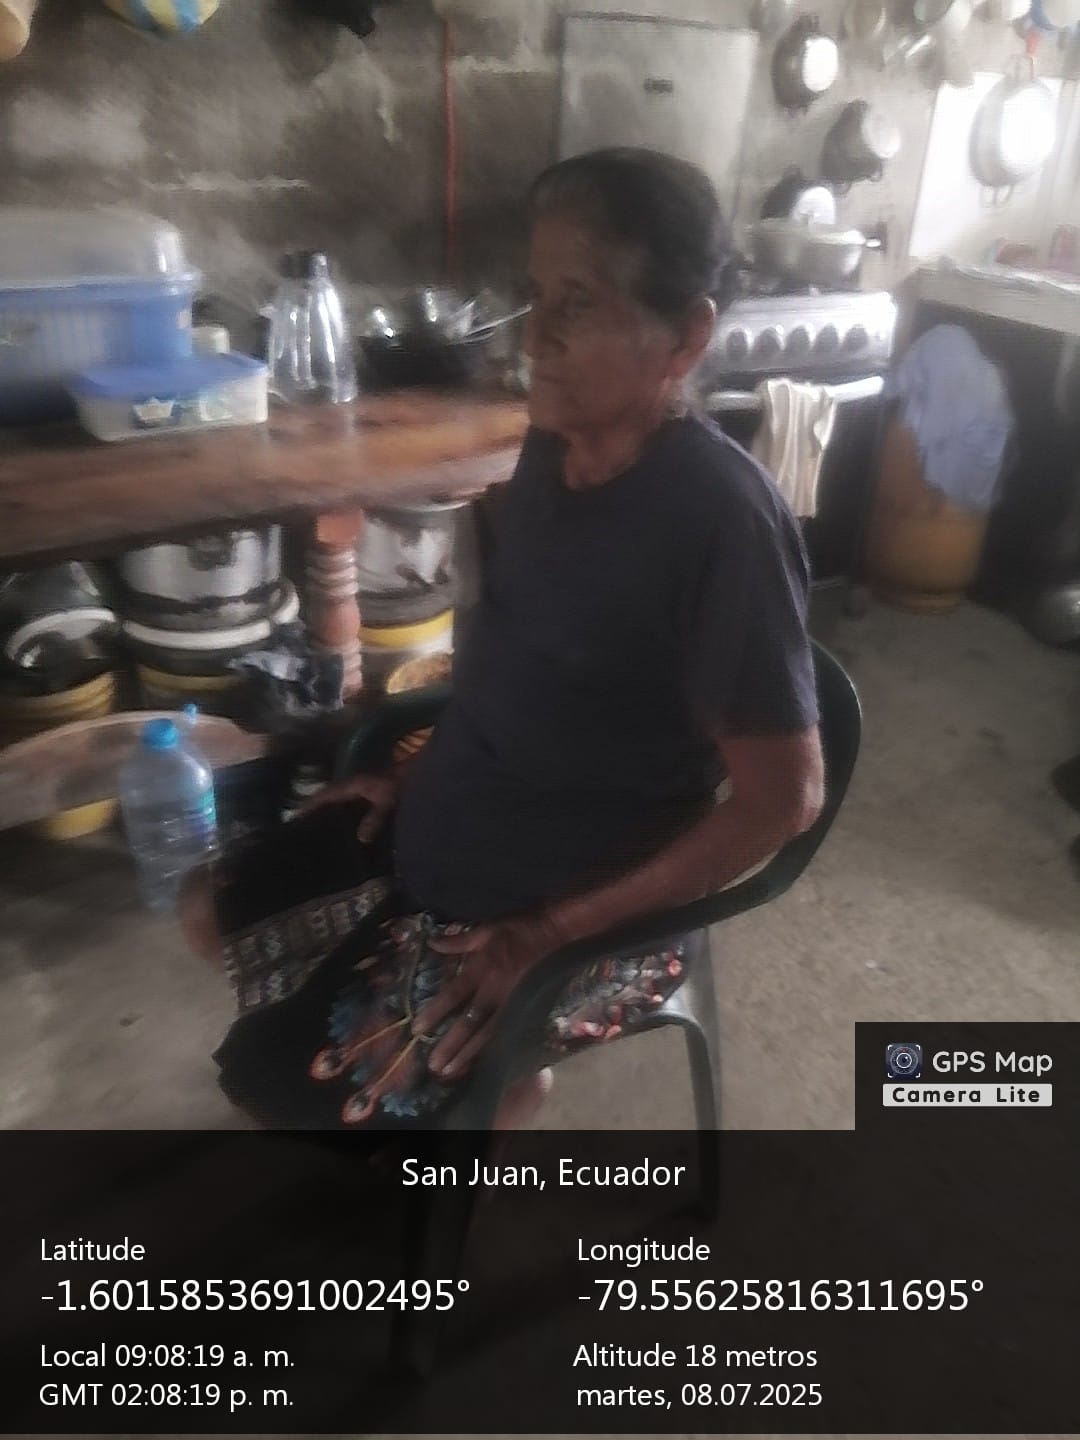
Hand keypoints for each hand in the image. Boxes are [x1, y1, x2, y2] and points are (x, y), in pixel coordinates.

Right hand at [295, 772, 398, 842]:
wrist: (420, 776)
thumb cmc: (400, 785)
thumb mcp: (387, 801)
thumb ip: (374, 818)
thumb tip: (360, 838)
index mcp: (352, 785)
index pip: (325, 795)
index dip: (310, 805)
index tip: (295, 816)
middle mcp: (353, 788)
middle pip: (328, 800)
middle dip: (314, 812)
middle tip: (301, 830)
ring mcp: (361, 793)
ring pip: (339, 805)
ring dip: (328, 815)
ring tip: (316, 834)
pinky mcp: (369, 799)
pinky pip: (350, 810)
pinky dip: (343, 818)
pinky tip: (343, 833)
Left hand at [412, 911, 564, 1079]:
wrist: (559, 934)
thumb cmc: (521, 929)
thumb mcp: (487, 929)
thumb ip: (458, 941)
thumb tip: (431, 943)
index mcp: (483, 969)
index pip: (454, 994)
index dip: (436, 1012)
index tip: (419, 1029)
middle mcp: (495, 990)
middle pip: (469, 1022)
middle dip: (450, 1044)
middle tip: (433, 1065)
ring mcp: (513, 1003)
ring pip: (487, 1034)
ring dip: (468, 1055)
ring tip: (451, 1073)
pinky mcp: (528, 1010)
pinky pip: (507, 1034)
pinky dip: (492, 1051)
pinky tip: (481, 1064)